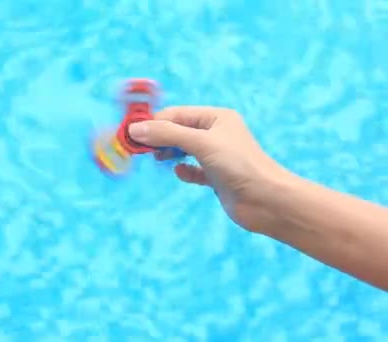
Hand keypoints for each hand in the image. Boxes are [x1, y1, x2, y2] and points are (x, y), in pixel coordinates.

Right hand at [128, 106, 290, 230]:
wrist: (267, 201)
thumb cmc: (239, 165)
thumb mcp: (200, 144)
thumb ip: (167, 135)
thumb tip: (135, 129)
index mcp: (216, 118)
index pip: (177, 114)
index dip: (154, 122)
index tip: (131, 134)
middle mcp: (216, 134)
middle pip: (178, 131)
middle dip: (159, 138)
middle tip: (139, 149)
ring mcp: (216, 156)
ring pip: (183, 150)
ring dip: (168, 153)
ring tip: (156, 159)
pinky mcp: (215, 177)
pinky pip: (192, 170)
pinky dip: (183, 170)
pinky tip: (180, 173)